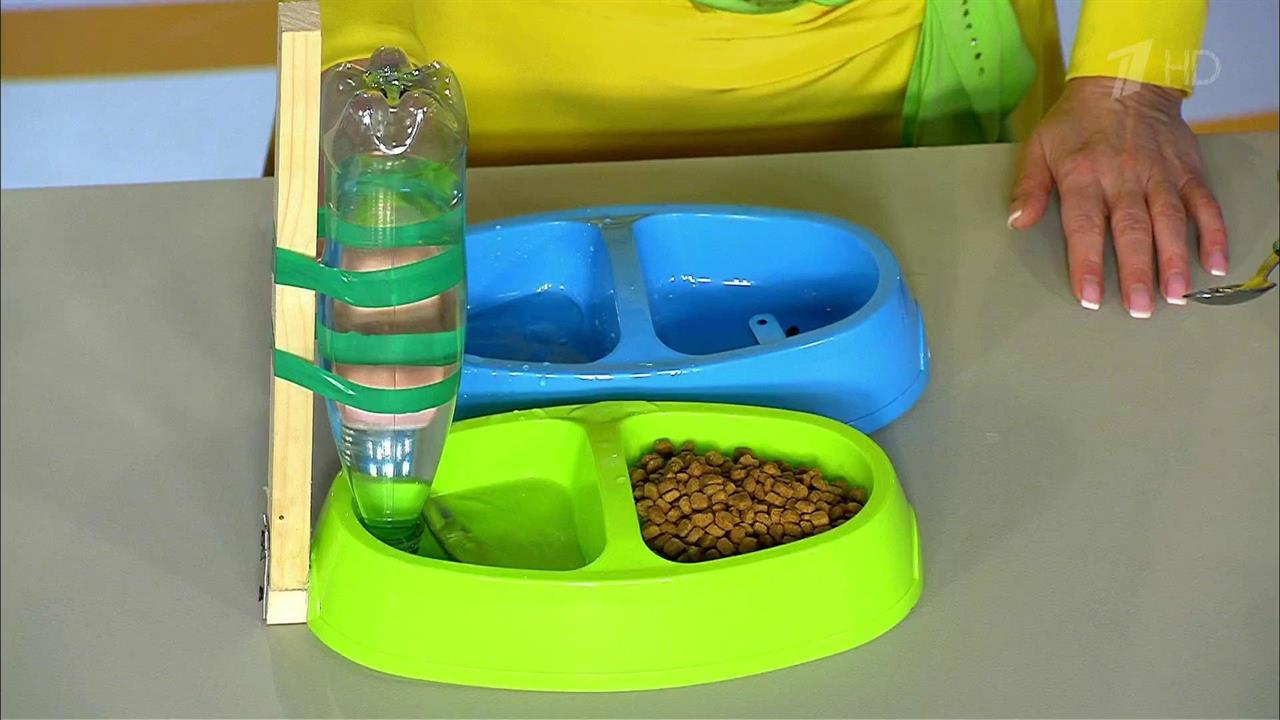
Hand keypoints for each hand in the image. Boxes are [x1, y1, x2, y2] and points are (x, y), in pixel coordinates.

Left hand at [1008, 77, 1228, 316]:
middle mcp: (1124, 178)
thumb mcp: (1039, 146)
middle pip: (1132, 230)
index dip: (1087, 263)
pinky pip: (1203, 204)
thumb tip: (1017, 222)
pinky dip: (1212, 233)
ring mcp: (1159, 175)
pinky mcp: (1187, 170)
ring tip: (1175, 296)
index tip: (1090, 297)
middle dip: (1136, 272)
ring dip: (1173, 260)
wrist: (1125, 79)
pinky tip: (1214, 263)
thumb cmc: (1076, 121)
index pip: (1085, 226)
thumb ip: (1029, 187)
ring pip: (1170, 221)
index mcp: (1084, 176)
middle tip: (1139, 309)